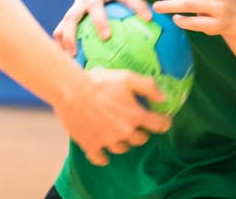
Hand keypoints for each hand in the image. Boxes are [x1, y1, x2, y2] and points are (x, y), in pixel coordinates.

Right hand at [53, 0, 152, 55]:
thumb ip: (140, 7)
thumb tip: (167, 25)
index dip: (137, 4)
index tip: (148, 18)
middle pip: (95, 6)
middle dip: (100, 20)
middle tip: (107, 37)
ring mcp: (78, 3)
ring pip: (71, 17)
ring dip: (71, 35)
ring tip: (74, 54)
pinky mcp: (68, 12)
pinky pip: (62, 27)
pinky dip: (60, 42)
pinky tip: (63, 59)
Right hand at [53, 67, 170, 165]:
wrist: (71, 91)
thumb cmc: (100, 82)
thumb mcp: (127, 77)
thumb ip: (148, 87)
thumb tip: (164, 98)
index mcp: (136, 116)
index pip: (159, 125)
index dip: (163, 123)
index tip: (162, 121)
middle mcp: (125, 132)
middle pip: (141, 139)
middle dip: (141, 132)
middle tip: (134, 123)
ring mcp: (108, 141)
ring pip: (122, 149)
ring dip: (123, 142)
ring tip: (117, 133)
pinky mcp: (91, 146)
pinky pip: (101, 158)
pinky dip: (103, 157)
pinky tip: (103, 152)